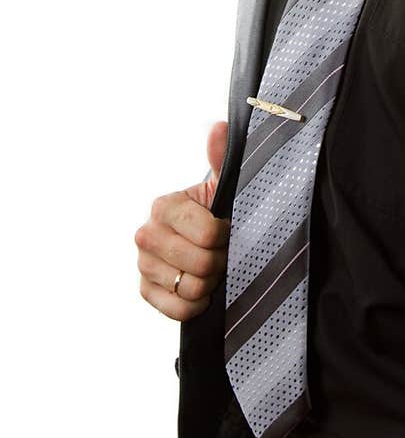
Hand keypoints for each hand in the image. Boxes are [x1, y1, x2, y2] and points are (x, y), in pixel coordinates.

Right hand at [135, 120, 230, 320]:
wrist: (205, 242)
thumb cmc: (217, 209)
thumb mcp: (224, 184)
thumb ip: (222, 157)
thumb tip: (219, 127)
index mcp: (164, 206)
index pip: (208, 234)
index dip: (228, 236)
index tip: (230, 229)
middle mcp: (145, 234)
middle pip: (200, 264)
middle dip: (221, 262)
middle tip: (224, 253)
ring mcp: (143, 265)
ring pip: (191, 289)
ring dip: (211, 283)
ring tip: (213, 268)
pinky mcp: (145, 291)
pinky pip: (178, 310)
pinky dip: (196, 306)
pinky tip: (202, 290)